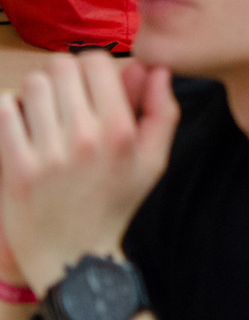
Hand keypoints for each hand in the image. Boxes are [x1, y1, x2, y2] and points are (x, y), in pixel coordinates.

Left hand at [0, 53, 178, 288]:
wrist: (74, 256)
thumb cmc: (116, 204)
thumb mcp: (154, 161)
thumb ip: (162, 110)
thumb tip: (156, 68)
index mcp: (121, 131)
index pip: (96, 63)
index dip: (91, 64)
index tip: (89, 80)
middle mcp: (85, 137)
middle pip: (61, 67)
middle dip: (62, 75)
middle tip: (65, 94)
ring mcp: (48, 153)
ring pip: (33, 86)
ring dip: (37, 91)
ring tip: (44, 110)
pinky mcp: (16, 168)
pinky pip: (5, 113)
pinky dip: (10, 110)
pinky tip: (23, 124)